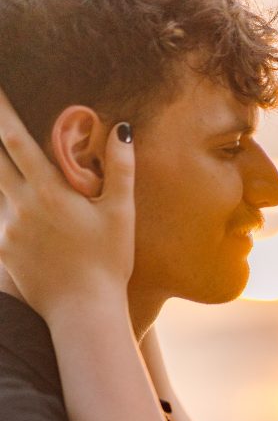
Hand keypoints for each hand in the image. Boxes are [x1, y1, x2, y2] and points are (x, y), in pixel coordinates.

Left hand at [0, 89, 134, 320]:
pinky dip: (5, 203)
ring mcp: (7, 228)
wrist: (84, 311)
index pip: (14, 138)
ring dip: (0, 170)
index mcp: (49, 192)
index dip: (1, 108)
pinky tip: (19, 205)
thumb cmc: (108, 262)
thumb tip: (122, 129)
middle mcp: (20, 206)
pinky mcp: (2, 249)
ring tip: (7, 162)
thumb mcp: (121, 214)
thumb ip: (120, 169)